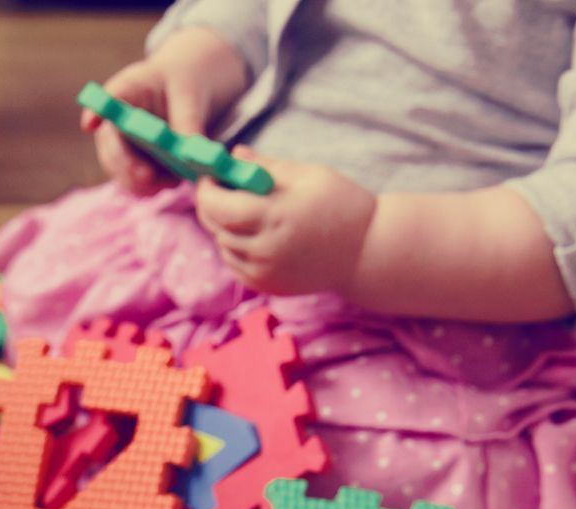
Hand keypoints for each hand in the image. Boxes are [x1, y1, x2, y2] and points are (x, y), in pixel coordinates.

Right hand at [85, 28, 249, 196]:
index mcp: (124, 92)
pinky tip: (176, 181)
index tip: (91, 123)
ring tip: (174, 180)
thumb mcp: (190, 95)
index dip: (95, 114)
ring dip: (145, 183)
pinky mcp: (134, 167)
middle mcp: (113, 124)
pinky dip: (156, 187)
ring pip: (123, 175)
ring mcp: (120, 149)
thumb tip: (192, 154)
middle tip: (146, 176)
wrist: (189, 91)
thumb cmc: (184, 81)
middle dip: (126, 166)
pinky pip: (140, 185)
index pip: (104, 102)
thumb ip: (188, 121)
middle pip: (111, 151)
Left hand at [195, 150, 377, 295]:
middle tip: (220, 189)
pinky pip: (235, 264)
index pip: (217, 206)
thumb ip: (265, 167)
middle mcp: (265, 250)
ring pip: (223, 246)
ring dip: (224, 227)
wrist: (368, 252)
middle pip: (215, 227)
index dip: (207, 190)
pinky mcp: (267, 286)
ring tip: (245, 210)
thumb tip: (233, 155)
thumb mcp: (308, 175)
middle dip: (211, 205)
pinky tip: (255, 233)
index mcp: (275, 217)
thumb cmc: (342, 205)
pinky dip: (235, 247)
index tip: (210, 177)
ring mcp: (265, 273)